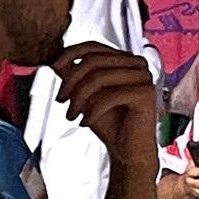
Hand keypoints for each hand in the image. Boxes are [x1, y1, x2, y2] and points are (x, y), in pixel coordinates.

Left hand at [53, 43, 162, 164]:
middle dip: (71, 81)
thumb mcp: (84, 95)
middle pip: (93, 61)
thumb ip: (73, 75)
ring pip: (99, 77)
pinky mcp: (146, 94)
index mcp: (124, 59)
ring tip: (71, 115)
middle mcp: (137, 63)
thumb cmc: (108, 123)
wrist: (126, 151)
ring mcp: (143, 77)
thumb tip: (55, 59)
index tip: (53, 67)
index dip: (70, 54)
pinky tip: (85, 122)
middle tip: (60, 100)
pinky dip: (92, 111)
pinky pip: (110, 96)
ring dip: (78, 99)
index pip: (93, 46)